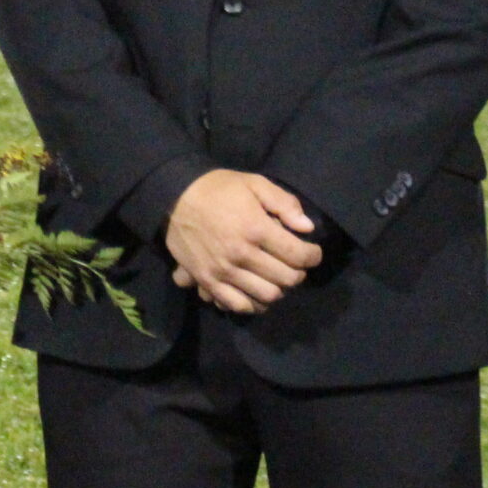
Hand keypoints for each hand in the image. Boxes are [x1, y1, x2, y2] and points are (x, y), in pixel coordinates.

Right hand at [165, 170, 322, 313]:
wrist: (174, 197)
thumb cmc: (218, 188)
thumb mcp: (254, 183)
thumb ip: (284, 203)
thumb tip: (307, 228)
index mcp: (256, 229)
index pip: (298, 255)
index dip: (313, 256)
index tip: (313, 253)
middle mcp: (241, 254)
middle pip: (286, 279)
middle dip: (298, 273)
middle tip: (295, 265)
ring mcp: (223, 271)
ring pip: (266, 296)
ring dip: (278, 289)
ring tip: (276, 278)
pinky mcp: (207, 281)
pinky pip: (237, 304)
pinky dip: (253, 304)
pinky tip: (256, 293)